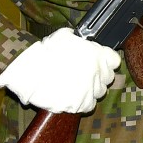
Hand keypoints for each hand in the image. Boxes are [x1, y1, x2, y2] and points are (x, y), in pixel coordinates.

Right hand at [0, 27, 120, 113]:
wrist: (29, 72)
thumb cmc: (45, 52)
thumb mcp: (65, 36)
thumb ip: (80, 40)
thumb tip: (83, 41)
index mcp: (98, 55)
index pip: (114, 60)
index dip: (106, 61)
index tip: (99, 62)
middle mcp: (98, 72)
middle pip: (108, 77)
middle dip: (99, 76)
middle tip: (85, 75)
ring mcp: (91, 89)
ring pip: (100, 92)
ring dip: (91, 89)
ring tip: (77, 85)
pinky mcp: (81, 104)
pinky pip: (90, 105)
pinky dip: (84, 102)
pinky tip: (74, 96)